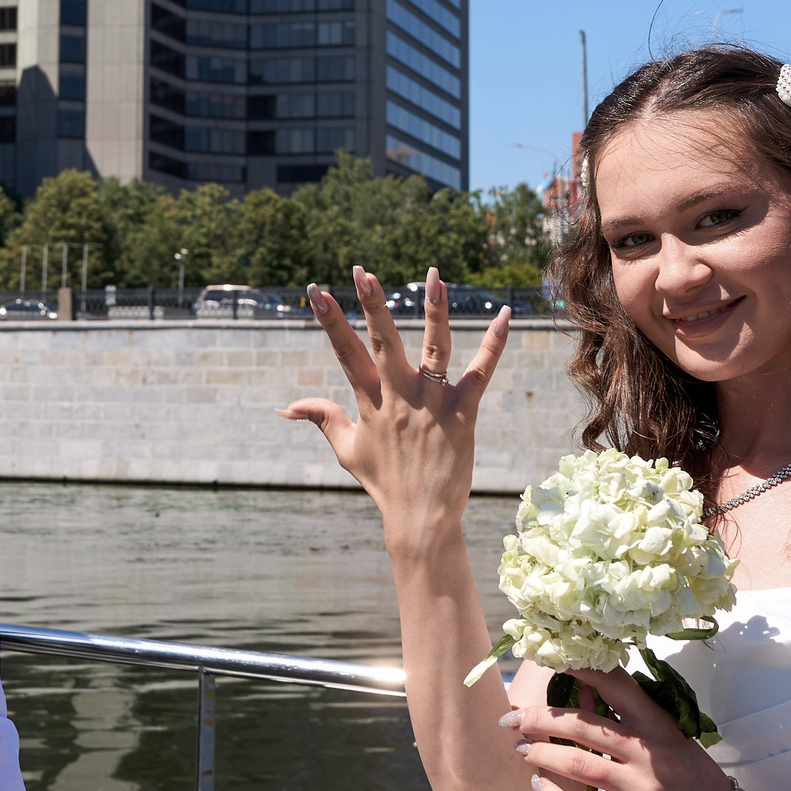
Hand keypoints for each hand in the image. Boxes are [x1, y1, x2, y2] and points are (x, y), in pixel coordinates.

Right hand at [279, 268, 511, 563]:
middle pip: (384, 342)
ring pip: (434, 349)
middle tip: (362, 271)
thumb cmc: (384, 483)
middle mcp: (399, 398)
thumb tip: (286, 406)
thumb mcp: (346, 449)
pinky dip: (493, 344)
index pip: (345, 354)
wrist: (420, 519)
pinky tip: (504, 315)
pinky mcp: (462, 415)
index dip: (330, 321)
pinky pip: (480, 374)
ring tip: (435, 276)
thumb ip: (322, 418)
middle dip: (372, 304)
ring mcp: (432, 405)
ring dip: (435, 311)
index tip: (316, 290)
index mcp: (370, 403)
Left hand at [505, 666, 739, 790]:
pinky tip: (539, 789)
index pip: (616, 684)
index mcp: (658, 725)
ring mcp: (642, 789)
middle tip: (512, 718)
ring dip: (542, 754)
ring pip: (577, 764)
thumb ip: (630, 722)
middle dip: (539, 718)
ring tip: (522, 749)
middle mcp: (648, 752)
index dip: (580, 667)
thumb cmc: (693, 780)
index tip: (550, 658)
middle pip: (582, 724)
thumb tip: (582, 693)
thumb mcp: (670, 740)